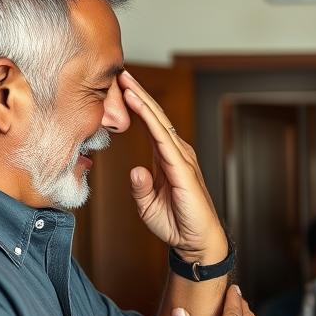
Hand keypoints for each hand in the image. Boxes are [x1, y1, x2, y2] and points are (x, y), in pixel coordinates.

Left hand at [120, 70, 227, 263]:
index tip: (119, 88)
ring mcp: (181, 159)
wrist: (196, 242)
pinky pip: (163, 138)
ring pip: (160, 121)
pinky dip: (150, 119)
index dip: (136, 106)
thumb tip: (135, 169)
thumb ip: (140, 186)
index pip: (150, 125)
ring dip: (143, 100)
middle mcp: (176, 154)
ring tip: (126, 81)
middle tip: (120, 73)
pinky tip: (138, 104)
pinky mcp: (183, 168)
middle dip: (138, 93)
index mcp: (167, 159)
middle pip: (156, 116)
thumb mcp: (147, 205)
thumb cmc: (175, 223)